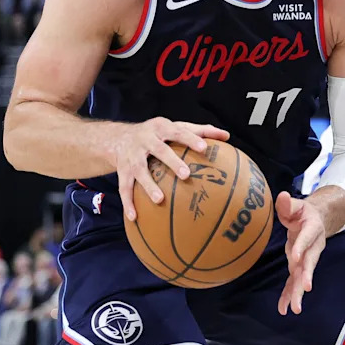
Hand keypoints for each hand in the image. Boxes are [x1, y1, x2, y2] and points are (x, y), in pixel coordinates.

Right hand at [113, 117, 229, 220]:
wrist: (118, 138)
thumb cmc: (158, 134)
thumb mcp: (175, 127)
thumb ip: (200, 131)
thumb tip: (226, 136)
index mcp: (161, 127)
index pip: (178, 131)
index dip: (191, 139)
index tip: (204, 148)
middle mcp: (145, 140)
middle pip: (160, 150)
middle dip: (172, 162)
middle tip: (186, 175)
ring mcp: (132, 156)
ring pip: (140, 171)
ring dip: (148, 185)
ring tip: (159, 200)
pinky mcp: (122, 170)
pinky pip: (124, 188)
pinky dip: (128, 203)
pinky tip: (135, 218)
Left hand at [275, 191, 326, 314]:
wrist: (317, 220)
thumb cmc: (303, 212)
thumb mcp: (296, 205)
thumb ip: (288, 203)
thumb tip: (283, 196)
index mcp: (312, 228)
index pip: (306, 237)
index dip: (301, 246)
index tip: (296, 257)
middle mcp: (312, 246)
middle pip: (310, 262)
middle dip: (306, 275)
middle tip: (305, 289)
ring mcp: (307, 258)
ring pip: (303, 275)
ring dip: (298, 292)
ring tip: (295, 309)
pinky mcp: (300, 266)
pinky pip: (294, 281)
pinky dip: (289, 294)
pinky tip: (284, 308)